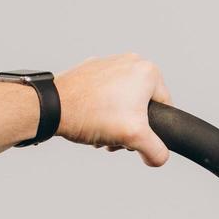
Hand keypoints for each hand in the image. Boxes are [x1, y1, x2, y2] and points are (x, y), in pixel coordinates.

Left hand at [56, 53, 172, 165]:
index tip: (135, 136)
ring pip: (123, 101)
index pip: (165, 107)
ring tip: (100, 131)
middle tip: (115, 136)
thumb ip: (156, 151)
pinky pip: (105, 93)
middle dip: (130, 126)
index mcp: (148, 71)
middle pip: (141, 106)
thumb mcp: (134, 138)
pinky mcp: (91, 69)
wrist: (52, 106)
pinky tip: (89, 121)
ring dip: (115, 121)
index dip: (153, 129)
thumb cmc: (91, 114)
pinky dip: (100, 110)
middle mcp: (131, 62)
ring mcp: (109, 63)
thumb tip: (159, 157)